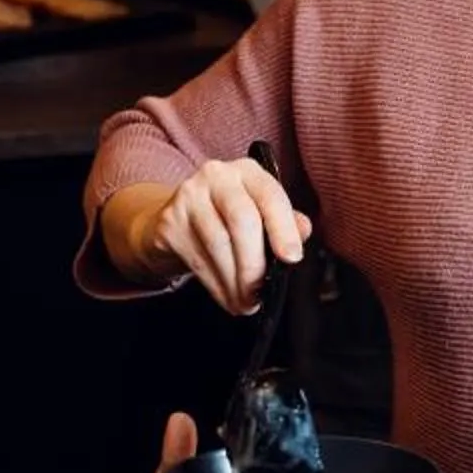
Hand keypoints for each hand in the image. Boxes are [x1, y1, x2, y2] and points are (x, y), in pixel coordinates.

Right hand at [119, 156, 310, 314]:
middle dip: (254, 265)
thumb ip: (285, 221)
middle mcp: (216, 176)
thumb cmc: (226, 217)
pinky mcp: (169, 222)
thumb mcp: (259, 213)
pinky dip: (215, 285)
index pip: (270, 196)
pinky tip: (226, 295)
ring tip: (244, 301)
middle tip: (259, 293)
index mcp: (247, 171)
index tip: (292, 259)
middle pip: (242, 221)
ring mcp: (188, 197)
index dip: (284, 229)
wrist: (175, 220)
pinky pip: (197, 259)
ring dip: (234, 282)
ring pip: (218, 244)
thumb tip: (302, 232)